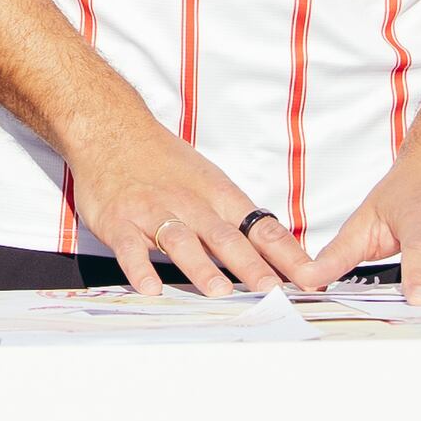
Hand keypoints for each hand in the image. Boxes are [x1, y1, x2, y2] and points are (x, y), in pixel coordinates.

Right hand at [61, 112, 303, 295]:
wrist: (111, 129)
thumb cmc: (164, 161)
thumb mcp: (207, 180)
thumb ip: (233, 219)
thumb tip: (275, 254)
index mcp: (218, 195)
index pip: (260, 227)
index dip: (286, 253)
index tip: (309, 276)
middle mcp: (189, 203)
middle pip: (225, 236)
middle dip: (251, 265)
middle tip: (272, 290)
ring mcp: (153, 212)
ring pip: (181, 240)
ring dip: (201, 266)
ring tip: (219, 291)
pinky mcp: (118, 221)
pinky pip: (130, 247)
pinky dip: (140, 267)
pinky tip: (150, 288)